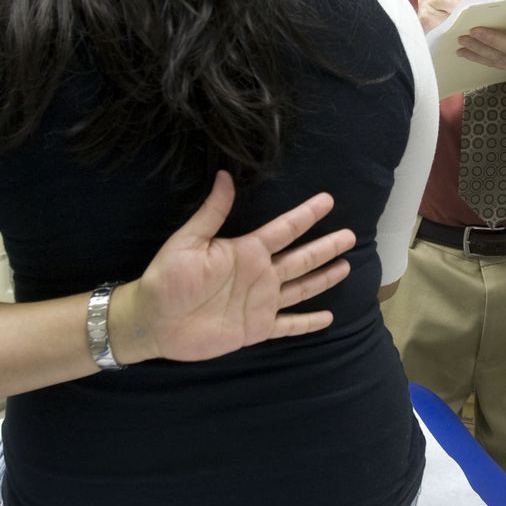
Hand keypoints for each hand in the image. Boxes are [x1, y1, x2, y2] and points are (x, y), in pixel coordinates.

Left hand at [113, 172, 355, 363]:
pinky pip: (289, 325)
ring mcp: (261, 302)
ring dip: (323, 278)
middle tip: (351, 235)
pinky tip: (327, 317)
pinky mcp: (256, 329)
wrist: (154, 321)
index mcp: (246, 251)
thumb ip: (211, 213)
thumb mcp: (187, 241)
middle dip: (325, 247)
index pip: (285, 230)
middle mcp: (260, 275)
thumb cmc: (167, 278)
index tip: (328, 200)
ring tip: (346, 267)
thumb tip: (224, 176)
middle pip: (302, 258)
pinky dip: (308, 323)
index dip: (306, 215)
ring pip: (301, 287)